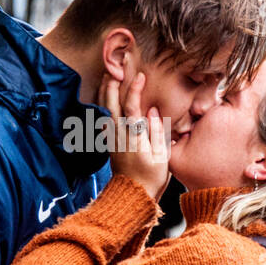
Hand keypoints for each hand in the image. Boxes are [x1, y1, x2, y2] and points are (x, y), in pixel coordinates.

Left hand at [102, 63, 168, 202]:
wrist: (132, 196)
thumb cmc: (151, 178)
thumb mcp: (161, 156)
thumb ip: (157, 131)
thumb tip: (151, 110)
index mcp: (133, 137)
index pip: (131, 107)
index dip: (135, 89)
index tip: (140, 75)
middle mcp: (118, 135)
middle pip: (110, 104)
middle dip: (112, 84)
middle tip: (115, 68)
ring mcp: (111, 139)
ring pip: (104, 110)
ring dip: (105, 92)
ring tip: (107, 76)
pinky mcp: (109, 143)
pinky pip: (103, 118)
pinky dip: (103, 105)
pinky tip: (105, 98)